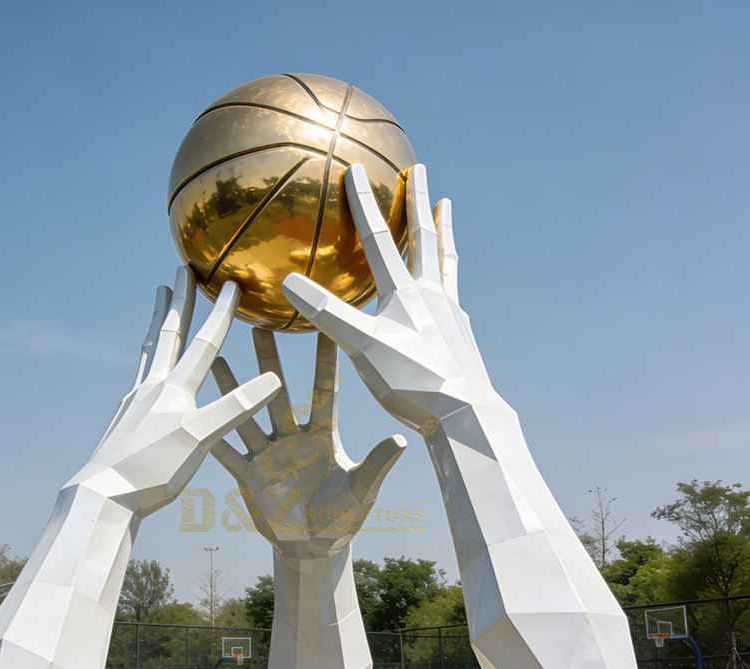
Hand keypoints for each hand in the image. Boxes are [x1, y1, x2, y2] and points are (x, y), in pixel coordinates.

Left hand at [69, 266, 279, 516]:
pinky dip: (148, 356)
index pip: (203, 343)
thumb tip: (274, 380)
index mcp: (174, 390)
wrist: (102, 495)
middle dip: (180, 300)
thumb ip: (235, 407)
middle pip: (169, 333)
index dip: (221, 314)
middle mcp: (152, 387)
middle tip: (182, 268)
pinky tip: (148, 366)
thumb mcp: (199, 439)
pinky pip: (140, 373)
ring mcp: (134, 401)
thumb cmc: (153, 471)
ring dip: (160, 320)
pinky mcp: (124, 417)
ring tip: (160, 298)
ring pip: (151, 349)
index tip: (231, 283)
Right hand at [209, 329, 405, 557]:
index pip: (323, 392)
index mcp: (323, 437)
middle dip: (269, 361)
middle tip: (260, 324)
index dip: (325, 361)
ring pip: (247, 415)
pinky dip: (214, 433)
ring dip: (234, 389)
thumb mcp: (361, 491)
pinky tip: (198, 411)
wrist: (314, 547)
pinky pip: (228, 452)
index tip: (324, 327)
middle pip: (279, 393)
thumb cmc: (343, 518)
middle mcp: (293, 439)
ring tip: (218, 358)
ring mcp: (268, 455)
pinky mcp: (249, 476)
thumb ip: (376, 464)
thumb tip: (400, 438)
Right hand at [282, 163, 498, 433]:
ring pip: (446, 260)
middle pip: (424, 238)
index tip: (356, 169)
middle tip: (420, 169)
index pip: (379, 240)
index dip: (364, 204)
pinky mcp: (461, 334)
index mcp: (406, 294)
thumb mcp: (363, 347)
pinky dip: (448, 275)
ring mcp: (451, 313)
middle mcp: (432, 295)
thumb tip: (287, 281)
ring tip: (446, 207)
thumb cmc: (413, 382)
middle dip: (419, 201)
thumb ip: (328, 314)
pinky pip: (452, 291)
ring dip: (443, 230)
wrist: (466, 414)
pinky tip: (446, 284)